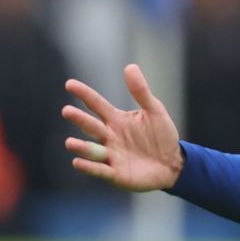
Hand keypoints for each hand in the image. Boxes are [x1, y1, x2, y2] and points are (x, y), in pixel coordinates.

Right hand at [63, 64, 185, 191]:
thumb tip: (130, 66)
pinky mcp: (116, 173)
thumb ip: (141, 91)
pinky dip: (89, 167)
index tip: (70, 84)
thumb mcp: (155, 111)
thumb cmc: (161, 135)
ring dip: (81, 147)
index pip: (97, 105)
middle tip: (66, 111)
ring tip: (69, 142)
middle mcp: (109, 137)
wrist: (172, 163)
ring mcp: (111, 155)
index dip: (84, 94)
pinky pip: (100, 170)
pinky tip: (77, 162)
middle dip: (80, 119)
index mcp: (116, 120)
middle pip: (92, 127)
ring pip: (92, 150)